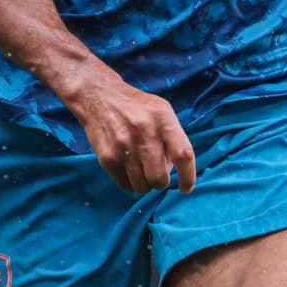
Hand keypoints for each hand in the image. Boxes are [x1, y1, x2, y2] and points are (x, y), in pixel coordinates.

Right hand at [71, 73, 196, 194]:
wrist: (98, 97)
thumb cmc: (136, 107)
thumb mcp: (161, 111)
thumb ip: (173, 137)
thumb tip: (177, 169)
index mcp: (163, 119)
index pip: (183, 155)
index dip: (188, 177)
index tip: (186, 188)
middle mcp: (145, 133)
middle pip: (160, 178)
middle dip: (160, 181)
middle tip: (156, 172)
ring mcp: (124, 147)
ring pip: (142, 186)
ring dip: (144, 183)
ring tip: (140, 168)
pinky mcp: (108, 158)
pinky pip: (125, 185)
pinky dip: (129, 182)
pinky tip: (128, 168)